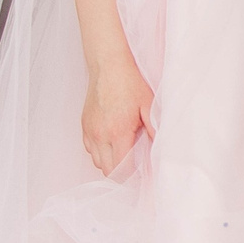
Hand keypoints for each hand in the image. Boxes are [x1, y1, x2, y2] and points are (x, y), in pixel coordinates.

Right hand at [80, 53, 154, 174]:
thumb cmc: (130, 84)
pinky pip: (89, 149)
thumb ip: (153, 129)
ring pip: (97, 161)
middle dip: (121, 173)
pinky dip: (100, 152)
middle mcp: (100, 135)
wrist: (108, 66)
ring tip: (124, 155)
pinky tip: (112, 143)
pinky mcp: (84, 126)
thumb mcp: (148, 106)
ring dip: (109, 162)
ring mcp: (90, 131)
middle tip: (135, 168)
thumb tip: (159, 148)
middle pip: (107, 169)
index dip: (133, 176)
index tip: (143, 175)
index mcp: (118, 132)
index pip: (121, 168)